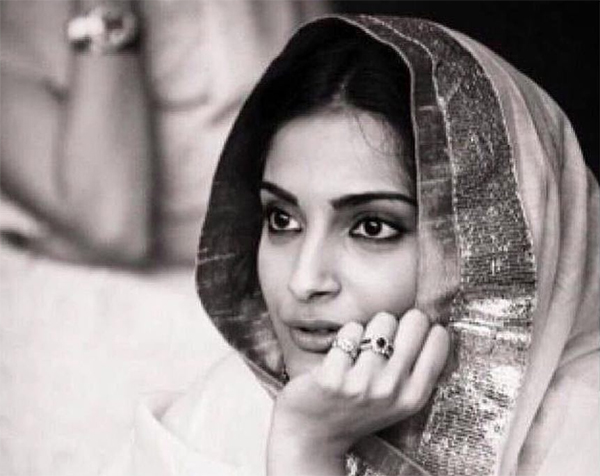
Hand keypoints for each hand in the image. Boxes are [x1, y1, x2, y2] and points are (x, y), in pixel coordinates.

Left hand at [267, 309, 449, 475]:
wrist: (313, 435)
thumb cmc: (358, 409)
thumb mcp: (398, 400)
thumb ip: (417, 370)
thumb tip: (435, 325)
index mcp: (414, 396)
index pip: (439, 338)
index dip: (425, 328)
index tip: (410, 335)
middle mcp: (393, 389)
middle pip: (415, 321)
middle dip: (400, 323)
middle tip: (383, 338)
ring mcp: (363, 383)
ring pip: (382, 321)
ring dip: (370, 329)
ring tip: (360, 350)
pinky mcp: (333, 376)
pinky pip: (351, 329)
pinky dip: (346, 336)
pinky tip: (340, 356)